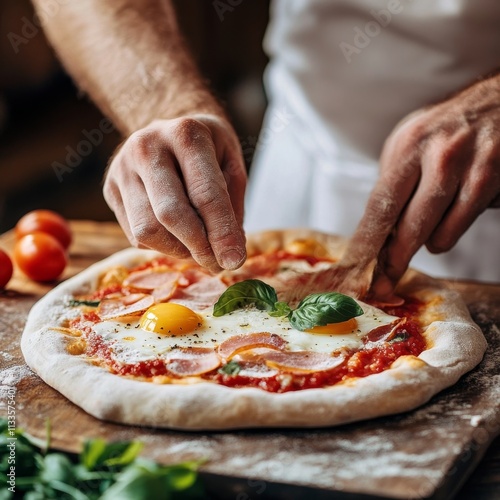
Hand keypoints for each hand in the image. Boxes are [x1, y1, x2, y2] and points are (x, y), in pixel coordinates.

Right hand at [103, 114, 246, 272]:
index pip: (205, 194)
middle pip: (170, 214)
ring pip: (147, 230)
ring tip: (200, 249)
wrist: (168, 130)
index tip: (234, 260)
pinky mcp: (110, 190)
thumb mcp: (232, 164)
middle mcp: (146, 147)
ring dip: (179, 251)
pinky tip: (178, 236)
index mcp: (185, 134)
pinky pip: (135, 235)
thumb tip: (229, 254)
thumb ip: (233, 207)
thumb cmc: (207, 149)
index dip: (222, 233)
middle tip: (218, 264)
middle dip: (198, 247)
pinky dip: (162, 246)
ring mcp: (122, 168)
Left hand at [351, 76, 499, 298]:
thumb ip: (393, 184)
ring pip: (438, 234)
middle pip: (407, 227)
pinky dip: (451, 230)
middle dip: (392, 262)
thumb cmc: (445, 129)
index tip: (355, 269)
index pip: (380, 205)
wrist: (498, 101)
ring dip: (428, 242)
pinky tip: (453, 213)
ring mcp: (470, 169)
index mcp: (407, 146)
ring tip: (430, 225)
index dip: (366, 243)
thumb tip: (376, 233)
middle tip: (382, 285)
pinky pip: (462, 226)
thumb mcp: (409, 144)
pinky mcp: (493, 182)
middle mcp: (438, 156)